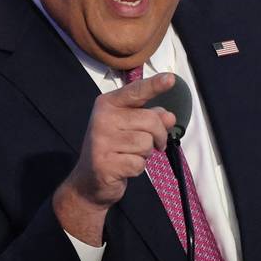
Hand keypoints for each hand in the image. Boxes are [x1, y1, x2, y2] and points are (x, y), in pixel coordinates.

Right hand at [53, 73, 176, 245]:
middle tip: (153, 145)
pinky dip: (137, 168)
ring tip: (130, 155)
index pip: (136, 92)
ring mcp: (101, 141)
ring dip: (145, 154)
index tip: (171, 78)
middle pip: (150, 121)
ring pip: (146, 143)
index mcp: (108, 103)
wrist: (89, 181)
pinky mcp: (104, 164)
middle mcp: (102, 118)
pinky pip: (139, 164)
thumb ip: (150, 117)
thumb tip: (169, 117)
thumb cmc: (114, 148)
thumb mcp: (131, 127)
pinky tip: (124, 167)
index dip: (155, 85)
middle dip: (158, 136)